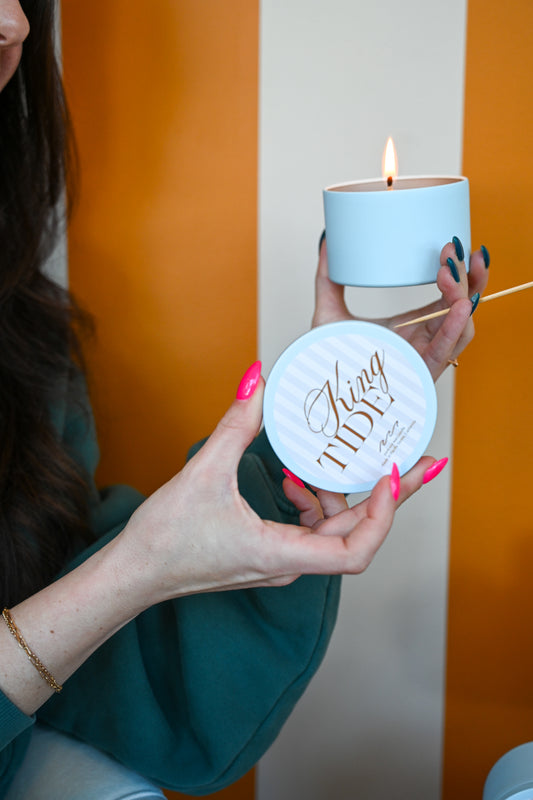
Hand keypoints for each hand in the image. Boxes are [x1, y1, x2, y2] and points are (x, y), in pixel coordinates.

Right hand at [122, 364, 433, 602]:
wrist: (134, 573)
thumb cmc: (165, 538)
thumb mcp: (204, 472)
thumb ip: (237, 422)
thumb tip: (259, 378)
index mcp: (282, 554)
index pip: (356, 550)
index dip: (383, 514)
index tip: (393, 474)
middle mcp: (290, 563)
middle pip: (355, 534)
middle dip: (383, 494)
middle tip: (415, 459)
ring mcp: (281, 560)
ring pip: (332, 529)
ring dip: (339, 493)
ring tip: (338, 458)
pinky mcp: (269, 551)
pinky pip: (308, 527)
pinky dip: (311, 499)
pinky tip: (291, 475)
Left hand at [312, 235, 489, 379]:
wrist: (319, 392)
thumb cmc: (330, 360)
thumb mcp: (329, 311)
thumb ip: (328, 278)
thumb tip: (327, 242)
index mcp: (411, 326)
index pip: (447, 295)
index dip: (458, 272)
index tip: (450, 246)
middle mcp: (423, 340)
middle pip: (462, 307)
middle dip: (470, 277)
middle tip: (460, 249)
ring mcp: (423, 357)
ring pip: (461, 326)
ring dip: (463, 296)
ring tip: (450, 272)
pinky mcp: (419, 374)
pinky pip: (445, 350)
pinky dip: (455, 328)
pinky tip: (458, 306)